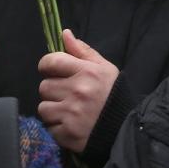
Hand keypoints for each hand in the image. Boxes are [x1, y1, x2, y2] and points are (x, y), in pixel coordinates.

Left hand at [37, 29, 118, 153]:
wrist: (125, 129)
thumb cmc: (114, 95)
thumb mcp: (105, 69)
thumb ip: (83, 51)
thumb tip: (64, 34)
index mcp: (86, 72)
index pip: (51, 62)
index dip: (47, 66)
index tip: (52, 72)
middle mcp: (77, 91)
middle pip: (44, 86)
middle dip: (53, 91)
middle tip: (66, 95)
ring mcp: (71, 114)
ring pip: (43, 108)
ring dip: (52, 110)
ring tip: (68, 111)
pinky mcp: (67, 133)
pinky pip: (49, 127)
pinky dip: (57, 127)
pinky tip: (71, 125)